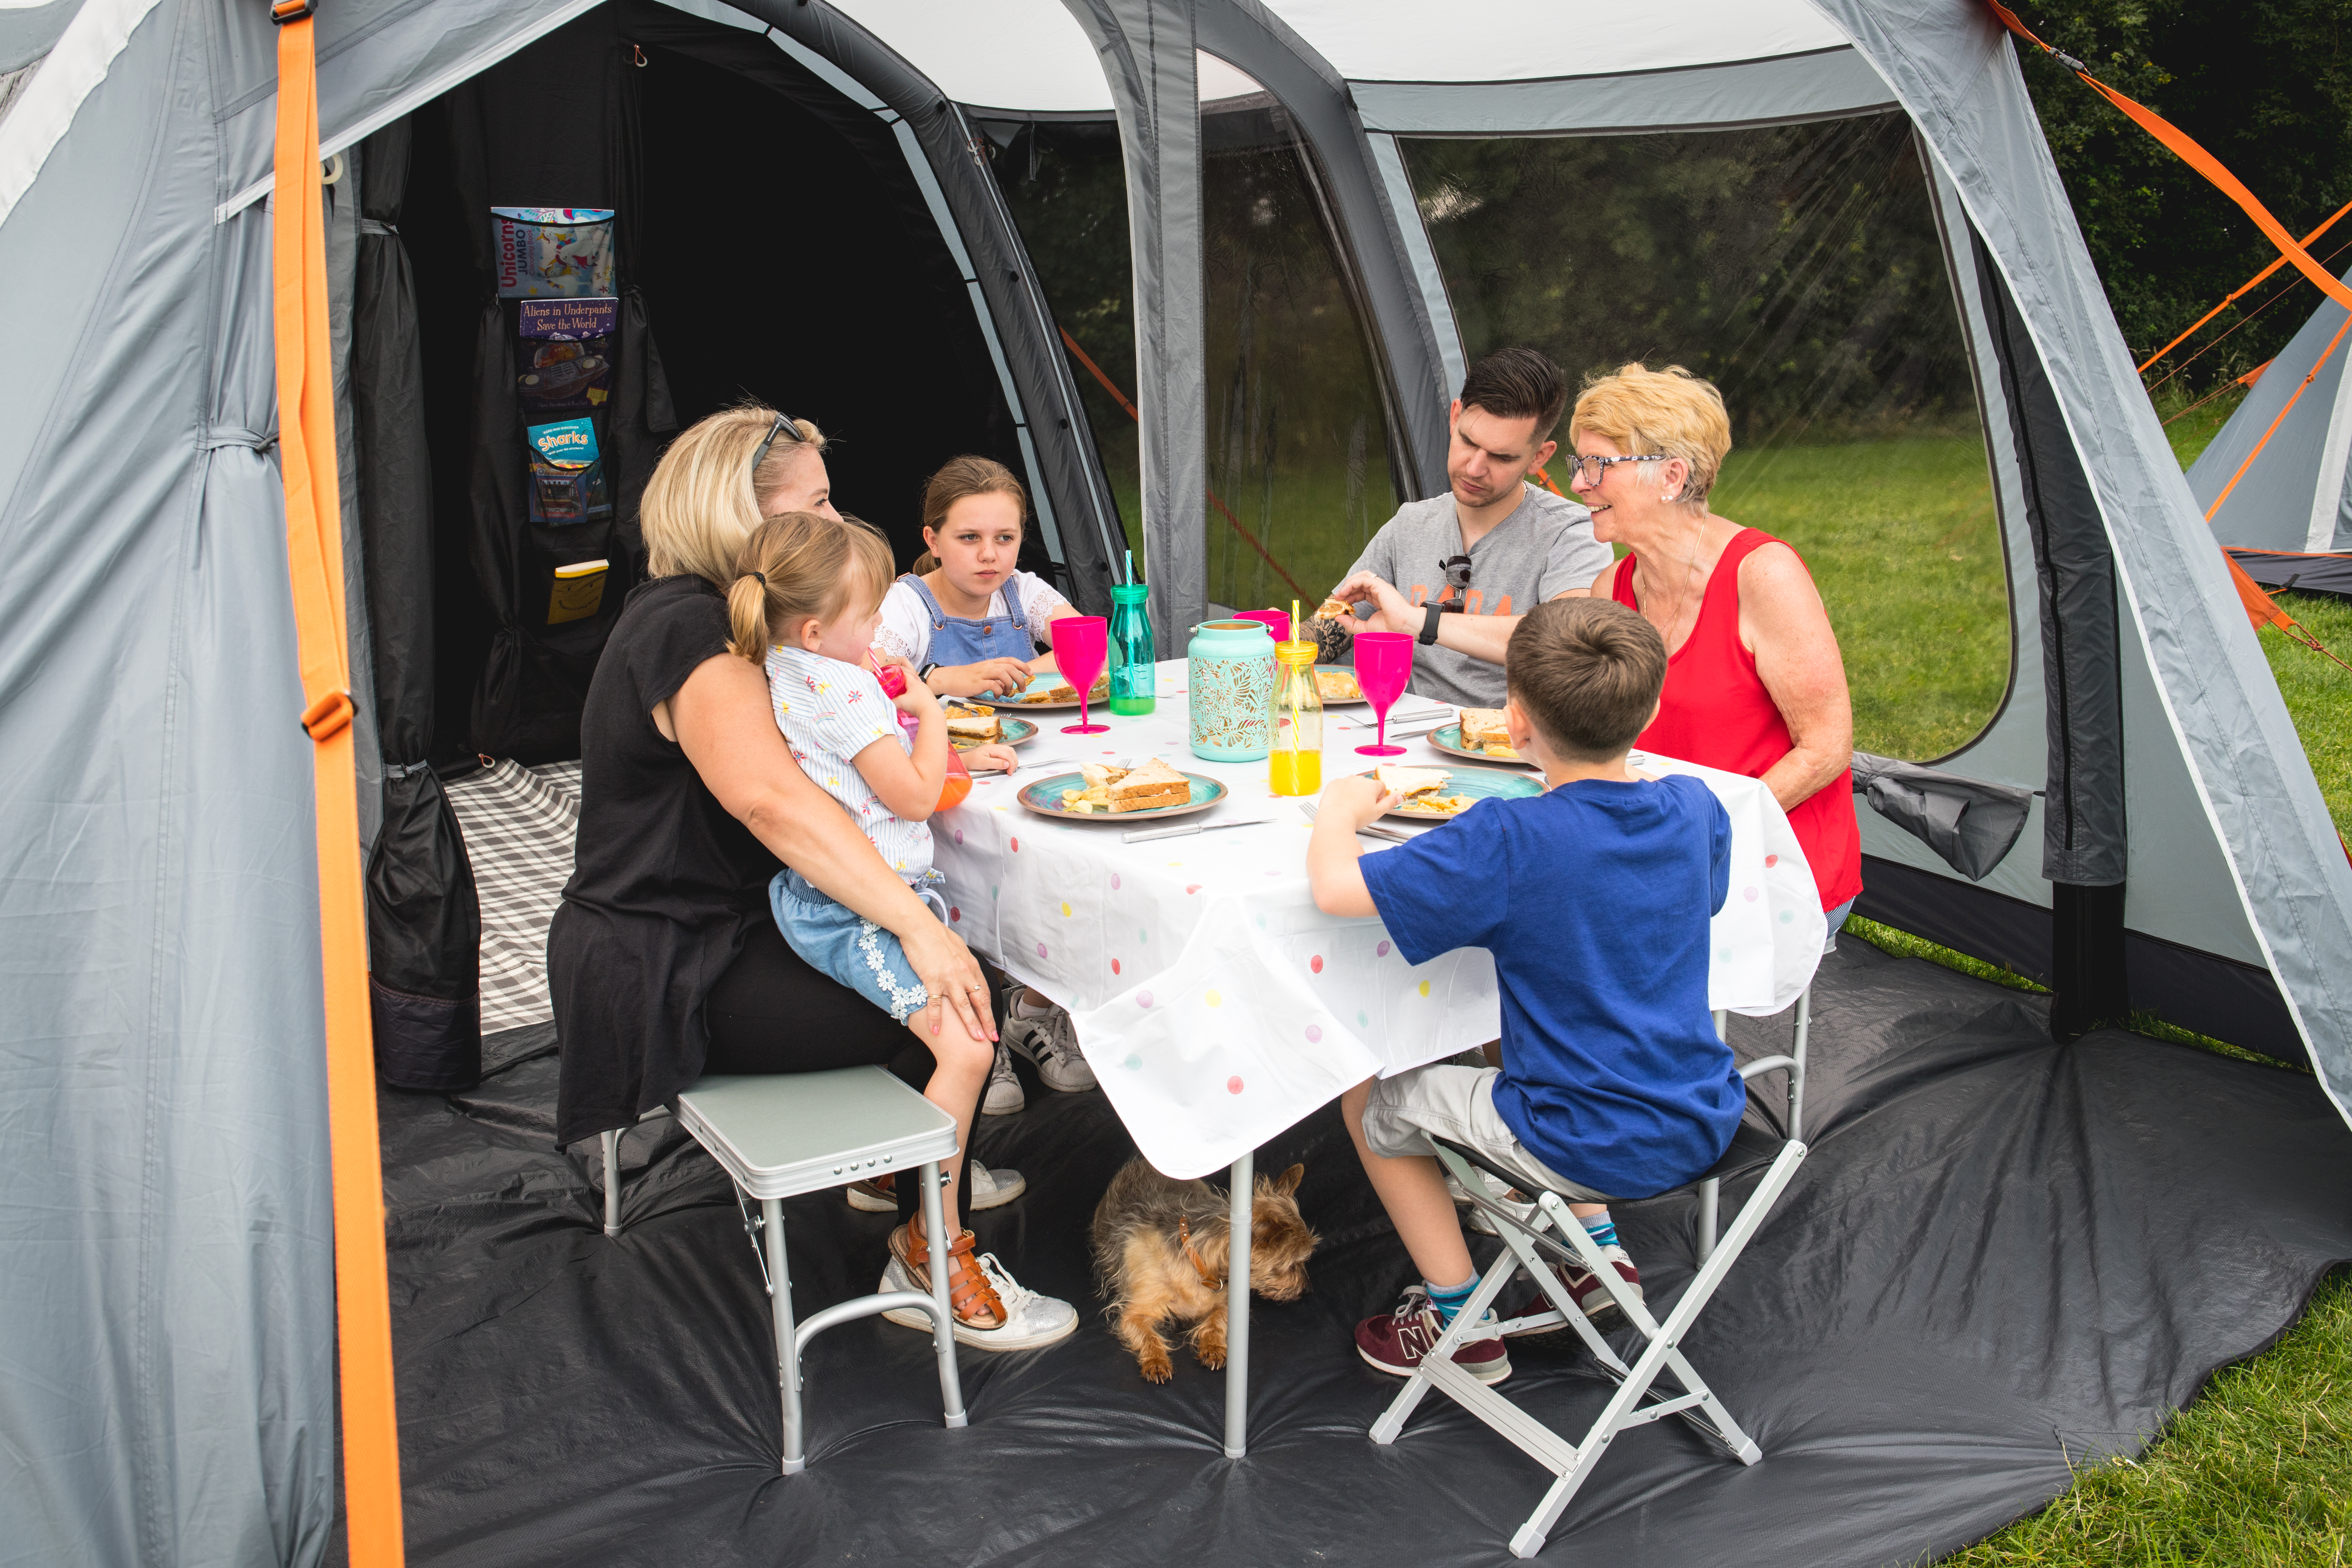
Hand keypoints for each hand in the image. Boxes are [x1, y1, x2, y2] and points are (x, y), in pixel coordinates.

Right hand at [872, 650, 937, 717]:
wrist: (931, 713)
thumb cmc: (917, 705)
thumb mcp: (901, 702)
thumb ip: (891, 702)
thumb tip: (885, 703)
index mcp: (913, 682)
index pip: (904, 672)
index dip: (897, 672)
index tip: (891, 675)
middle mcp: (921, 684)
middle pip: (911, 677)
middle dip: (903, 678)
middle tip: (896, 682)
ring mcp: (926, 690)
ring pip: (916, 684)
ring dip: (909, 686)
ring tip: (903, 690)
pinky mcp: (929, 697)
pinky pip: (920, 691)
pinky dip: (914, 692)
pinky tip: (912, 698)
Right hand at [900, 918, 996, 1042]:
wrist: (920, 926)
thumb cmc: (937, 935)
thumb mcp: (959, 948)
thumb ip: (965, 963)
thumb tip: (968, 971)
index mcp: (971, 966)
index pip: (985, 992)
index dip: (989, 1010)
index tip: (992, 1023)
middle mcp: (964, 973)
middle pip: (979, 1002)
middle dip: (987, 1022)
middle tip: (992, 1037)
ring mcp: (949, 978)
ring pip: (963, 1006)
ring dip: (971, 1024)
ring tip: (976, 1039)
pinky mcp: (932, 980)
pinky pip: (936, 1004)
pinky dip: (937, 1019)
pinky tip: (937, 1031)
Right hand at [932, 657, 1031, 698]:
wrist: (948, 678)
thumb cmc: (966, 678)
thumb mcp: (982, 675)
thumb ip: (995, 678)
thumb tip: (1006, 685)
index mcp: (990, 663)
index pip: (1010, 660)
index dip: (1023, 666)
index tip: (1031, 673)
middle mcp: (988, 666)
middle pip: (1010, 667)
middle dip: (1021, 678)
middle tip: (1022, 689)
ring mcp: (983, 674)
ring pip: (1004, 674)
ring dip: (1011, 685)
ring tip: (1008, 693)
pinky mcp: (977, 683)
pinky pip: (993, 685)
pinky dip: (999, 691)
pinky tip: (996, 696)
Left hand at [962, 742, 1019, 773]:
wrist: (965, 760)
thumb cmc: (972, 761)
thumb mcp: (983, 763)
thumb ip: (996, 763)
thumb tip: (1007, 764)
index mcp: (992, 748)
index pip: (1007, 754)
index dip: (1011, 764)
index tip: (1009, 772)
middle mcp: (995, 747)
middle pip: (1011, 751)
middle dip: (1014, 762)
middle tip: (1011, 771)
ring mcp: (995, 748)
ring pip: (1009, 752)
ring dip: (1012, 760)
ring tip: (1010, 769)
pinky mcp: (995, 752)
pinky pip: (1006, 753)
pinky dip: (1009, 759)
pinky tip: (1007, 765)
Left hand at [1323, 773, 1401, 829]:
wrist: (1335, 819)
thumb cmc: (1356, 817)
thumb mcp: (1378, 812)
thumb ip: (1390, 803)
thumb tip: (1399, 797)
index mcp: (1372, 785)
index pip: (1381, 787)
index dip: (1379, 797)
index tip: (1374, 805)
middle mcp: (1359, 779)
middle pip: (1366, 785)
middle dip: (1366, 794)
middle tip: (1362, 808)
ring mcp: (1345, 780)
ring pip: (1353, 784)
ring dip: (1354, 792)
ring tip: (1351, 806)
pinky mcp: (1334, 783)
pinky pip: (1340, 785)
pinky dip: (1341, 792)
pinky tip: (1341, 802)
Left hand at [1328, 572, 1416, 636]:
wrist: (1404, 628)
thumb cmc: (1391, 630)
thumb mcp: (1365, 628)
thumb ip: (1351, 623)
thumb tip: (1338, 618)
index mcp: (1378, 599)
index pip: (1361, 592)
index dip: (1349, 595)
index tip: (1341, 604)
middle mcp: (1379, 591)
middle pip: (1360, 582)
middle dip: (1347, 589)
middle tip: (1338, 599)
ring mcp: (1380, 588)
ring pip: (1361, 577)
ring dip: (1348, 583)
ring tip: (1340, 594)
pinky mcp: (1380, 586)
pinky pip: (1363, 579)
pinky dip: (1351, 584)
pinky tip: (1344, 593)